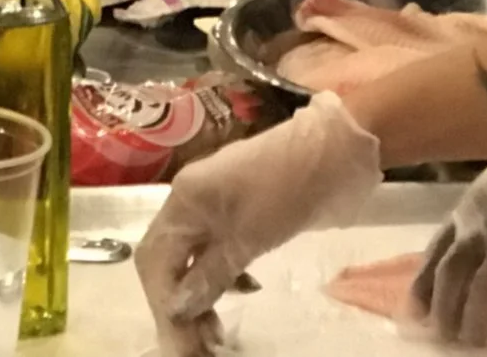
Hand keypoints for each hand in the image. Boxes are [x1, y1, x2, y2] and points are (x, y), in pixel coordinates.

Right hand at [137, 99, 382, 356]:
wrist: (331, 149)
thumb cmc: (287, 189)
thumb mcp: (249, 237)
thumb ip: (211, 273)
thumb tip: (177, 308)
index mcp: (183, 201)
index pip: (155, 262)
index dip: (165, 306)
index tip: (185, 345)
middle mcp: (188, 202)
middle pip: (166, 261)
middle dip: (177, 304)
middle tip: (199, 344)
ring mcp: (211, 205)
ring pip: (189, 258)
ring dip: (198, 295)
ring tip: (217, 328)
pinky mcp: (235, 211)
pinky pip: (211, 250)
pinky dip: (218, 276)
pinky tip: (241, 289)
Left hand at [411, 143, 486, 342]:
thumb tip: (475, 247)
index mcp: (473, 202)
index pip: (438, 249)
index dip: (424, 282)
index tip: (417, 309)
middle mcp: (486, 222)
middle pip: (453, 274)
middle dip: (444, 308)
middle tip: (443, 336)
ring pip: (483, 289)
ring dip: (475, 319)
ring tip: (474, 340)